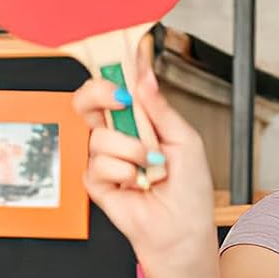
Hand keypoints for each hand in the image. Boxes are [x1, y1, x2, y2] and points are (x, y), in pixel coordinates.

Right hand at [72, 30, 218, 273]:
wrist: (182, 229)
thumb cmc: (189, 189)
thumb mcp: (184, 139)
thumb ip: (160, 108)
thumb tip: (144, 77)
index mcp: (140, 120)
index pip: (119, 87)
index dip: (115, 67)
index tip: (120, 48)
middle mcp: (119, 134)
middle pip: (89, 99)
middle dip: (99, 92)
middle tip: (121, 100)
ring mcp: (105, 157)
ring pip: (100, 134)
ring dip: (132, 151)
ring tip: (151, 168)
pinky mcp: (95, 181)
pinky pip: (98, 163)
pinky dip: (124, 173)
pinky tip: (137, 184)